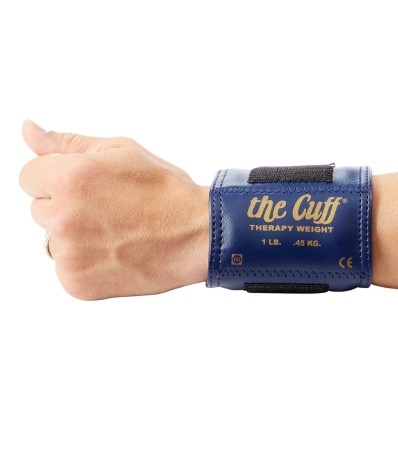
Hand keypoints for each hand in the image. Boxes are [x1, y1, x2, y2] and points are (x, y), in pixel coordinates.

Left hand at [19, 120, 209, 299]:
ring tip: (115, 233)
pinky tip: (114, 254)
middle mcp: (63, 218)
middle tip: (108, 210)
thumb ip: (67, 143)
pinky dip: (85, 264)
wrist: (196, 235)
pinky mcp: (77, 284)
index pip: (29, 176)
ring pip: (54, 241)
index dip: (58, 178)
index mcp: (70, 178)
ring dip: (75, 237)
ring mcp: (70, 255)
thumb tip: (29, 130)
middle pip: (40, 209)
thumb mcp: (120, 152)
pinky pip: (66, 269)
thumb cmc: (165, 192)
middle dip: (66, 206)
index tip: (85, 187)